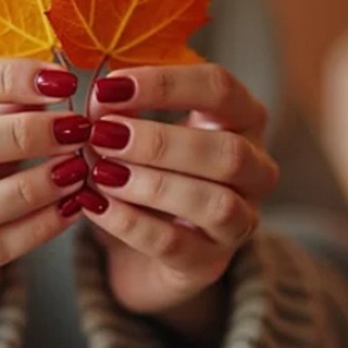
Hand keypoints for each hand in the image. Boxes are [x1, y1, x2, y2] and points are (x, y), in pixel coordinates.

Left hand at [77, 64, 278, 347]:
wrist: (144, 248)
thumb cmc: (145, 170)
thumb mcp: (137, 128)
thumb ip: (122, 106)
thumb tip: (96, 91)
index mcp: (241, 118)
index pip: (219, 87)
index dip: (165, 83)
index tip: (106, 86)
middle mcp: (255, 168)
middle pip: (226, 152)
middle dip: (159, 141)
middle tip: (101, 133)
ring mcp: (240, 221)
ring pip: (214, 203)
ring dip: (152, 184)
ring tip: (100, 172)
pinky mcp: (209, 263)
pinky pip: (177, 245)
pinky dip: (132, 223)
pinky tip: (93, 206)